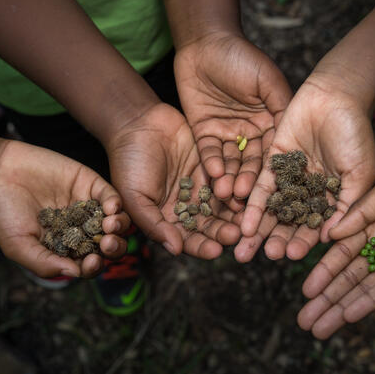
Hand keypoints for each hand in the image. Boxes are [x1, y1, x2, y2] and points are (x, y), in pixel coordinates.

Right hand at [0, 140, 130, 278]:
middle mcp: (81, 229)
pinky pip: (110, 196)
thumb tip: (75, 274)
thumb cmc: (2, 212)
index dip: (94, 266)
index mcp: (66, 248)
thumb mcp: (17, 245)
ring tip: (110, 226)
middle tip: (107, 244)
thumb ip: (44, 263)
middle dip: (114, 248)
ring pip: (116, 222)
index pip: (88, 263)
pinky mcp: (90, 184)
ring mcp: (88, 207)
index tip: (91, 263)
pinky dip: (115, 203)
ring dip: (119, 227)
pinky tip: (112, 208)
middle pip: (109, 245)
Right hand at [107, 103, 240, 258]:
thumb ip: (154, 224)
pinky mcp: (213, 166)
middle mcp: (188, 206)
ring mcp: (202, 186)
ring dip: (235, 212)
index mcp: (168, 219)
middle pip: (210, 224)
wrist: (137, 123)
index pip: (189, 239)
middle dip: (224, 231)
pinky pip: (228, 179)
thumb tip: (176, 249)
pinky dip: (237, 186)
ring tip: (247, 218)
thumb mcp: (135, 196)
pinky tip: (247, 191)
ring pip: (223, 204)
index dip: (202, 246)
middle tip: (238, 235)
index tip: (216, 251)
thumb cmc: (128, 162)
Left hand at [174, 32, 291, 202]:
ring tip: (227, 194)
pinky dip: (212, 164)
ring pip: (230, 162)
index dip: (273, 172)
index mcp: (271, 123)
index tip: (273, 191)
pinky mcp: (205, 133)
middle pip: (251, 163)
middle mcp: (251, 134)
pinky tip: (214, 176)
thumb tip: (295, 137)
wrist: (205, 42)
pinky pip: (209, 152)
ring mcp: (227, 135)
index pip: (274, 153)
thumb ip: (281, 107)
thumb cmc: (242, 57)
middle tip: (245, 199)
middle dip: (247, 182)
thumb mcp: (267, 81)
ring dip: (229, 178)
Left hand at [236, 79, 374, 261]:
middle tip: (266, 256)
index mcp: (332, 199)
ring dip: (259, 231)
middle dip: (277, 240)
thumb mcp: (359, 173)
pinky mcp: (272, 163)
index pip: (315, 227)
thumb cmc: (356, 134)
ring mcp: (289, 178)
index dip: (304, 242)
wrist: (336, 96)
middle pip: (290, 223)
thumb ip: (346, 206)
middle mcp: (309, 193)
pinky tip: (243, 223)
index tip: (292, 256)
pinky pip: (261, 188)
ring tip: (244, 252)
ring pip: (273, 210)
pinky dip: (252, 206)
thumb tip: (331, 239)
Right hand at [297, 154, 374, 338]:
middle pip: (349, 275)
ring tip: (319, 328)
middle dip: (327, 298)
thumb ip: (362, 211)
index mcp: (371, 220)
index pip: (342, 251)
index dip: (324, 271)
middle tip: (304, 321)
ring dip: (342, 307)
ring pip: (366, 287)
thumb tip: (331, 235)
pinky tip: (350, 316)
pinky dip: (370, 302)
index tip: (306, 290)